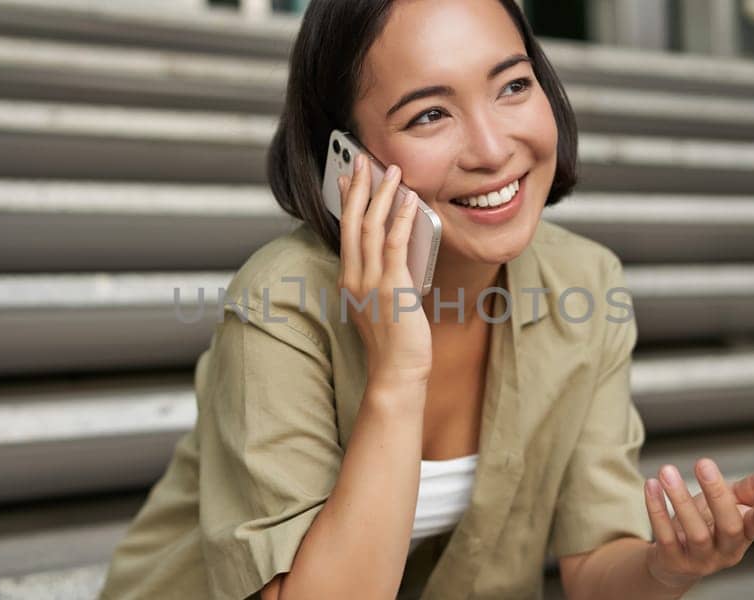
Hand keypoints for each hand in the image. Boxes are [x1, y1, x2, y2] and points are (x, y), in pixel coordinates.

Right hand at [338, 155, 431, 389]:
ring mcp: (370, 283)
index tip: (348, 176)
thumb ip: (385, 273)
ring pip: (370, 228)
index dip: (346, 200)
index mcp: (348, 280)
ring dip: (382, 195)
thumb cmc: (394, 342)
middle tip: (362, 159)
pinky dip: (401, 219)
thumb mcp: (382, 301)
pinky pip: (394, 245)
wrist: (396, 372)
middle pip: (351, 222)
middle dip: (358, 187)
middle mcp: (354, 278)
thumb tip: (400, 243)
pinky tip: (410, 201)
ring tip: (392, 171)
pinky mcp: (392, 288)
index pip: (344, 231)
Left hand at [641, 459, 753, 587]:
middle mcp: (728, 550)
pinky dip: (658, 510)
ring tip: (667, 470)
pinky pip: (666, 536)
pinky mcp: (674, 561)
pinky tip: (652, 485)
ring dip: (680, 499)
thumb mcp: (732, 503)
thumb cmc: (708, 524)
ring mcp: (702, 560)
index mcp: (747, 533)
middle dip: (717, 494)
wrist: (674, 559)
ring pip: (696, 533)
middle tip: (703, 462)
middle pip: (730, 526)